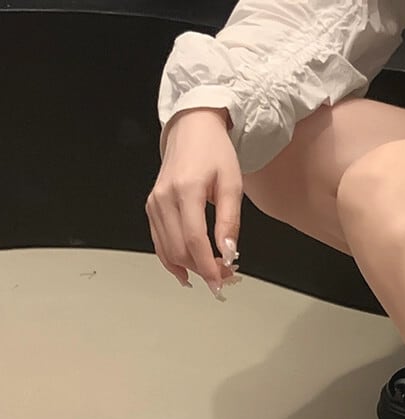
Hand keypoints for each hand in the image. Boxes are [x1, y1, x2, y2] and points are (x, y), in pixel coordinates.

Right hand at [146, 108, 242, 295]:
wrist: (192, 129)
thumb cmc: (214, 152)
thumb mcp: (232, 184)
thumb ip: (230, 221)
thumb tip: (228, 253)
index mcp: (185, 190)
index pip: (193, 240)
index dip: (207, 266)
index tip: (220, 281)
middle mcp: (164, 198)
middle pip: (179, 250)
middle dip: (202, 269)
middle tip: (224, 275)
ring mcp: (154, 204)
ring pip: (167, 251)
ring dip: (190, 267)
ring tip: (211, 271)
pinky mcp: (151, 208)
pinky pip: (159, 243)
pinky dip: (173, 261)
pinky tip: (187, 271)